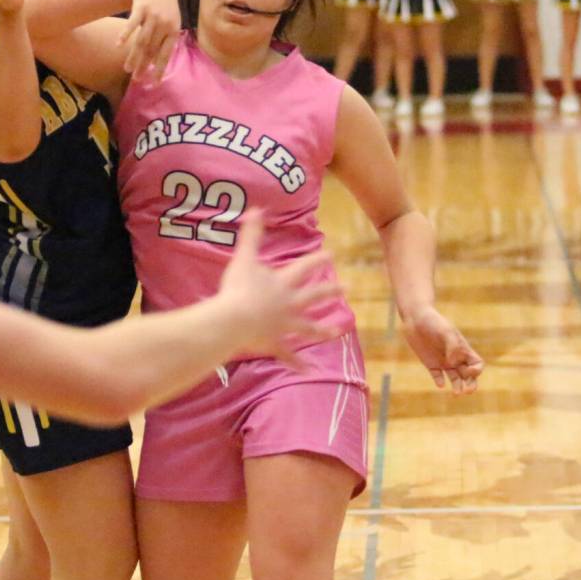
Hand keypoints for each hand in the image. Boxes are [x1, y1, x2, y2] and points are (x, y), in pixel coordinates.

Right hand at [119, 0, 179, 81]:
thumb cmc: (164, 7)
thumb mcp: (170, 23)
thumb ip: (164, 41)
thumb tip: (155, 63)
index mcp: (173, 30)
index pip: (165, 54)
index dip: (160, 69)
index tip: (154, 84)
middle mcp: (164, 24)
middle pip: (151, 50)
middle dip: (143, 66)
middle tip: (136, 79)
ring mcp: (152, 15)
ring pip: (141, 40)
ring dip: (133, 56)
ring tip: (127, 69)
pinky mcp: (141, 7)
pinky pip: (132, 23)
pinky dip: (125, 34)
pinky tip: (118, 45)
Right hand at [218, 210, 340, 360]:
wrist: (235, 320)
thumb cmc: (239, 288)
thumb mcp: (244, 257)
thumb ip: (251, 235)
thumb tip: (256, 209)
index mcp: (283, 283)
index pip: (304, 268)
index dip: (317, 260)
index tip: (332, 254)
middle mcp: (289, 304)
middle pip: (312, 297)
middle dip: (328, 291)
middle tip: (345, 288)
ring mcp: (284, 326)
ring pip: (307, 328)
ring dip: (321, 330)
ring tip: (335, 332)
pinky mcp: (275, 344)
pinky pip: (288, 355)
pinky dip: (297, 363)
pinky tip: (308, 370)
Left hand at [401, 306, 483, 394]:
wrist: (415, 318)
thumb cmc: (433, 322)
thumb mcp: (445, 331)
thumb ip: (453, 346)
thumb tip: (453, 363)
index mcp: (463, 349)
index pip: (477, 364)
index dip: (476, 371)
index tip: (467, 369)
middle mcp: (455, 357)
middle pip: (468, 376)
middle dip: (470, 384)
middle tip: (466, 391)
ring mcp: (443, 361)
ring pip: (455, 379)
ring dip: (457, 387)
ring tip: (456, 394)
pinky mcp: (431, 364)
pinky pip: (438, 376)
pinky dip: (440, 381)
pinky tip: (440, 384)